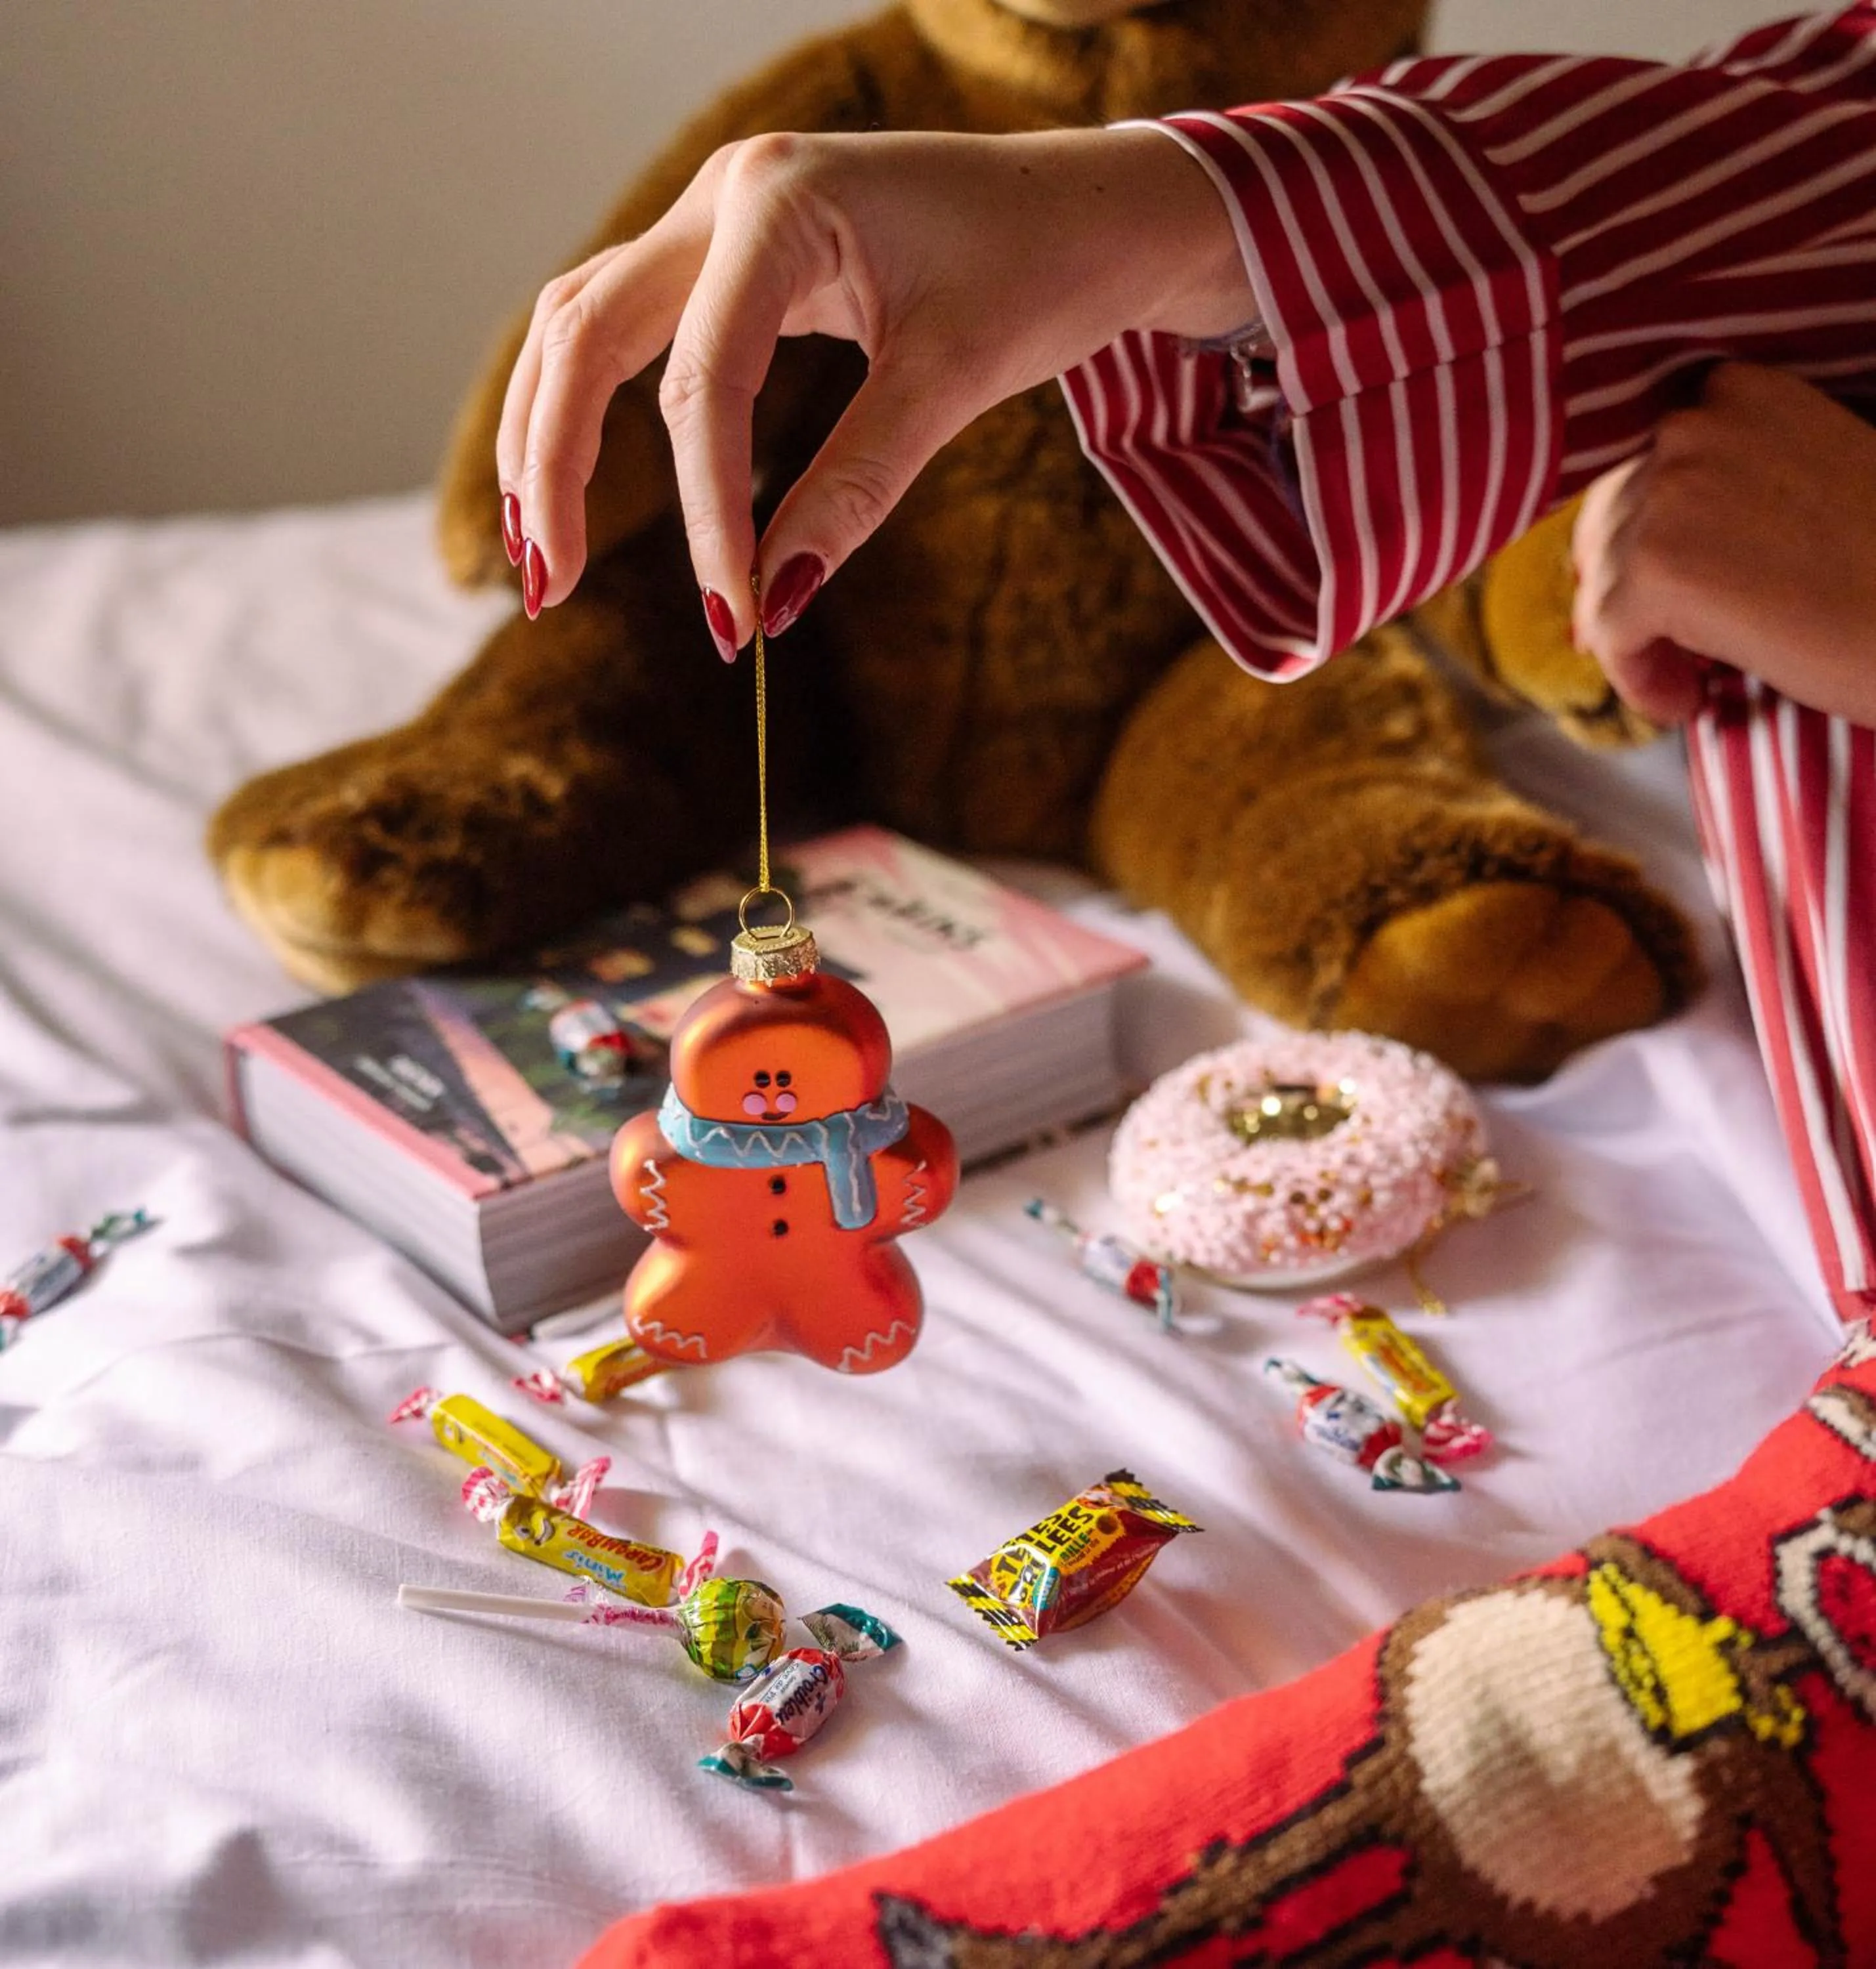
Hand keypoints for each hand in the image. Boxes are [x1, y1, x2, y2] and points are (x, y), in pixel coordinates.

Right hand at [497, 127, 1250, 646]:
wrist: (1092, 204)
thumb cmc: (1041, 268)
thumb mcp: (954, 379)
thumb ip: (857, 483)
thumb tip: (774, 595)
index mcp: (782, 203)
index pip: (706, 381)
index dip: (708, 511)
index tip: (734, 617)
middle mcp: (725, 193)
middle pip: (585, 331)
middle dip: (553, 465)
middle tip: (547, 589)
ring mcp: (716, 215)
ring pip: (581, 322)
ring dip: (545, 433)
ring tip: (535, 553)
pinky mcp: (726, 253)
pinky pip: (628, 326)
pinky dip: (588, 404)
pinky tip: (572, 482)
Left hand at [1572, 363, 1875, 726]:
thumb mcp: (1804, 484)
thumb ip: (1724, 485)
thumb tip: (1630, 537)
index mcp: (1739, 392)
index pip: (1643, 467)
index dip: (1651, 537)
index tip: (1689, 588)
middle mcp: (1694, 425)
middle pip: (1609, 525)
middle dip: (1636, 593)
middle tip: (1686, 646)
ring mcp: (1671, 493)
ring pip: (1603, 583)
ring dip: (1641, 641)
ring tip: (1697, 679)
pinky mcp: (1658, 569)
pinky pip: (1607, 636)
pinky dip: (1637, 679)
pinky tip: (1687, 702)